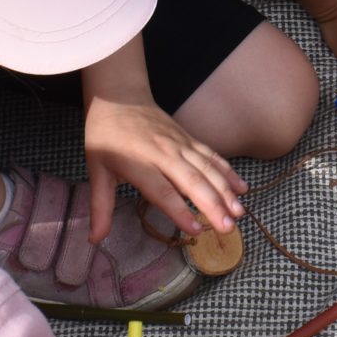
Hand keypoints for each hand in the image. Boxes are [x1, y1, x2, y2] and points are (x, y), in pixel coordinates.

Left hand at [83, 96, 244, 240]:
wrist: (120, 96)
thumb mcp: (97, 171)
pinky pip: (212, 155)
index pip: (162, 191)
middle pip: (192, 180)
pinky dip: (228, 171)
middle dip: (212, 204)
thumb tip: (95, 240)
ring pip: (207, 168)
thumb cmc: (105, 136)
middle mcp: (164, 153)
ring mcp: (180, 144)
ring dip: (225, 190)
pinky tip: (241, 187)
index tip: (194, 229)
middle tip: (227, 227)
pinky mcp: (189, 138)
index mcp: (139, 163)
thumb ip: (101, 206)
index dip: (178, 210)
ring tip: (239, 212)